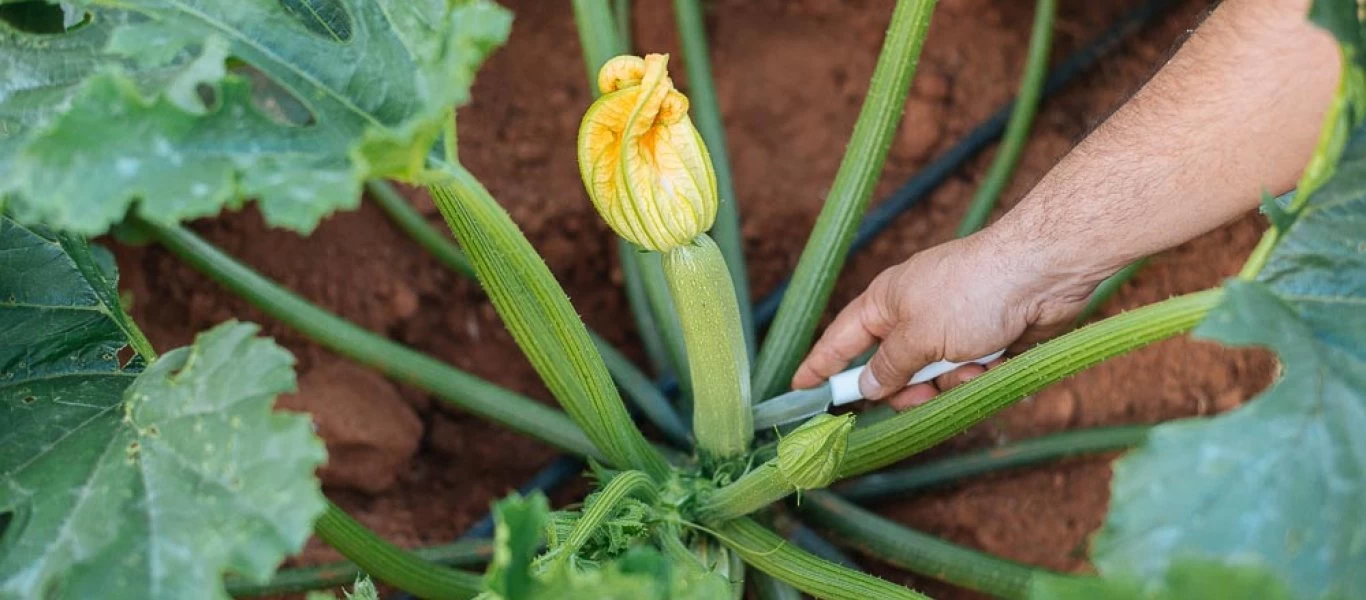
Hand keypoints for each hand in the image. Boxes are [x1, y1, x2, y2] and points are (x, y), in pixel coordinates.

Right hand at [792, 227, 1108, 410]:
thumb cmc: (972, 293)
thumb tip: (867, 386)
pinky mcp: (984, 340)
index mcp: (885, 301)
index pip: (841, 339)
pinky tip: (994, 362)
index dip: (820, 366)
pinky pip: (966, 374)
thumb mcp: (919, 335)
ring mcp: (950, 327)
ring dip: (949, 382)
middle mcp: (913, 314)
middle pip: (890, 369)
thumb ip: (889, 366)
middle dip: (905, 389)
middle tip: (917, 397)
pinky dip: (978, 374)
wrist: (1041, 273)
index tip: (800, 390)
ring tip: (970, 368)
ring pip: (932, 378)